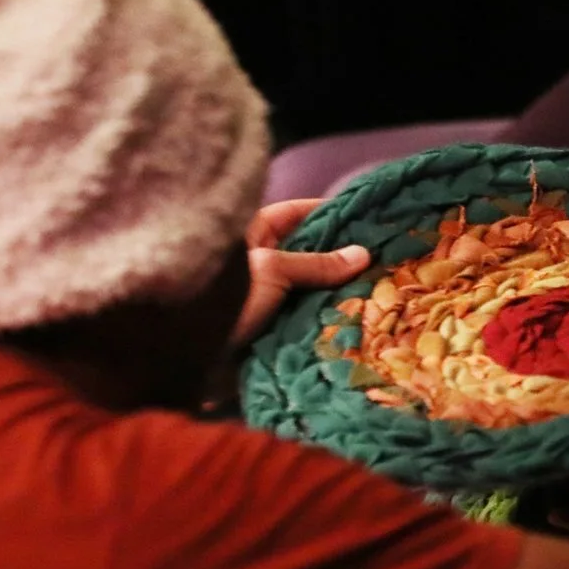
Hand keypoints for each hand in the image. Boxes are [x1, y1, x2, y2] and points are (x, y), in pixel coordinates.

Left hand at [232, 197, 370, 345]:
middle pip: (306, 251)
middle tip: (382, 256)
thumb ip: (316, 263)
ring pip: (308, 286)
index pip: (294, 213)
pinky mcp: (270, 327)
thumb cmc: (221, 298)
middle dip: (340, 256)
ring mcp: (264, 295)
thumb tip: (363, 254)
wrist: (186, 357)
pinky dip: (326, 316)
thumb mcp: (271, 270)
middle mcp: (258, 261)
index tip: (366, 215)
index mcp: (249, 234)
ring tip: (380, 286)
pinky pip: (304, 316)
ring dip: (336, 290)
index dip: (328, 211)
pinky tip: (357, 316)